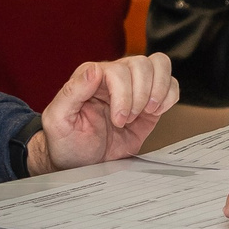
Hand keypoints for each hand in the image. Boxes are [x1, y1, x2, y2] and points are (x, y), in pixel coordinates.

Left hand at [33, 53, 178, 171]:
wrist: (81, 164)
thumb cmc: (66, 142)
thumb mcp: (58, 120)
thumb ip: (72, 92)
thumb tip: (93, 70)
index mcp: (90, 77)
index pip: (117, 70)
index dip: (123, 94)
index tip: (117, 120)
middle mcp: (113, 77)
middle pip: (141, 64)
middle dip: (139, 95)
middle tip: (128, 119)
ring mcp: (134, 88)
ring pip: (158, 65)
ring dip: (157, 91)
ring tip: (147, 112)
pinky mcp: (149, 103)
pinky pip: (170, 84)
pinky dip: (169, 96)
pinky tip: (156, 112)